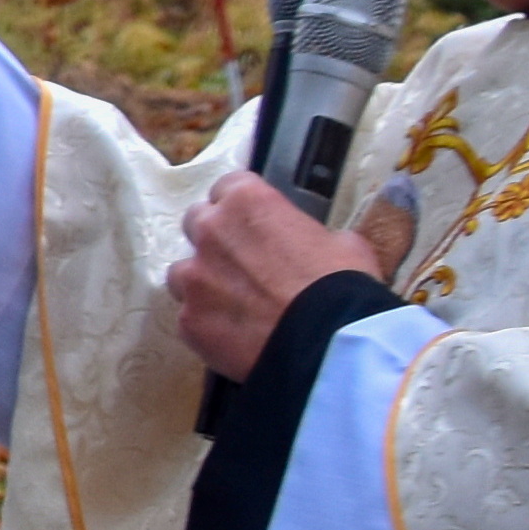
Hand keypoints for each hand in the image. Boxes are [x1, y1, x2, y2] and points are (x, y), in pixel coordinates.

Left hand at [166, 172, 380, 379]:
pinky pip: (191, 317)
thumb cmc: (341, 286)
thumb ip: (311, 235)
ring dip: (204, 283)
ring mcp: (194, 278)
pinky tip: (235, 336)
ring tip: (235, 304)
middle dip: (216, 239)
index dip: (242, 207)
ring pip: (184, 273)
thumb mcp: (343, 243)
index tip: (253, 223)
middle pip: (198, 223)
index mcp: (247, 201)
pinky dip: (208, 324)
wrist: (326, 342)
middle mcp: (210, 232)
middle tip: (243, 263)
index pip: (228, 187)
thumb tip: (311, 246)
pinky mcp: (188, 321)